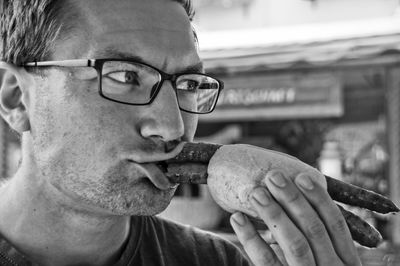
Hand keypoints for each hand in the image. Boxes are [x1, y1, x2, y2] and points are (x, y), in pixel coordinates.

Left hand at [230, 171, 361, 265]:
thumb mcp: (331, 263)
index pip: (335, 226)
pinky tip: (237, 219)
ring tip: (256, 193)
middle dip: (293, 201)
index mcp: (347, 263)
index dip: (319, 200)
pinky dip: (251, 239)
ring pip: (294, 244)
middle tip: (273, 177)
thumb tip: (309, 204)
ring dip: (274, 215)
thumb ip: (324, 242)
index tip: (302, 176)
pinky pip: (267, 263)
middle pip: (313, 230)